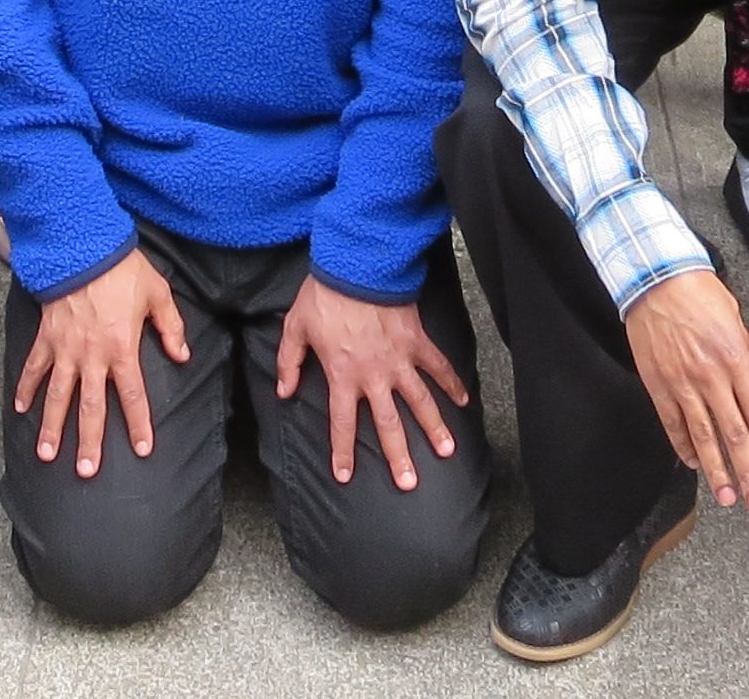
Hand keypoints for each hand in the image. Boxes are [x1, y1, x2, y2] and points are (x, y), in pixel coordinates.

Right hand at [15, 248, 191, 477]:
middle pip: (91, 407)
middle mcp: (92, 356)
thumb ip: (171, 327)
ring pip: (57, 396)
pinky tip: (20, 409)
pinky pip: (34, 368)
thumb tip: (182, 355)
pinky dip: (26, 388)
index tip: (141, 449)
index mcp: (121, 348)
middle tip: (86, 471)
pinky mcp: (46, 337)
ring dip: (51, 426)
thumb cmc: (123, 269)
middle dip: (89, 441)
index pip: (133, 395)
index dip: (138, 423)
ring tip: (46, 454)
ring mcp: (65, 349)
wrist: (82, 245)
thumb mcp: (157, 293)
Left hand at [273, 277, 471, 490]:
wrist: (357, 265)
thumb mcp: (296, 327)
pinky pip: (438, 366)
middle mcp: (374, 375)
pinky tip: (464, 401)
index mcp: (342, 375)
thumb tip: (284, 392)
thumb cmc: (324, 295)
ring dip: (434, 427)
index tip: (345, 476)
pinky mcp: (417, 341)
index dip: (342, 452)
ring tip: (446, 451)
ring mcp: (400, 360)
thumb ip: (290, 362)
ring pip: (420, 401)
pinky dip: (452, 382)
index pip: (342, 423)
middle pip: (388, 424)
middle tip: (409, 483)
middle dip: (398, 456)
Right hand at [621, 266, 748, 515]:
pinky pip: (673, 424)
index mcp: (736, 360)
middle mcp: (711, 377)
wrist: (656, 278)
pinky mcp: (658, 384)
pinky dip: (684, 447)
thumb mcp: (735, 322)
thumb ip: (746, 359)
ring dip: (717, 471)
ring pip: (703, 437)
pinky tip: (694, 465)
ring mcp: (682, 383)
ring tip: (727, 497)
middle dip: (748, 474)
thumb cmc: (700, 294)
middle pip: (734, 435)